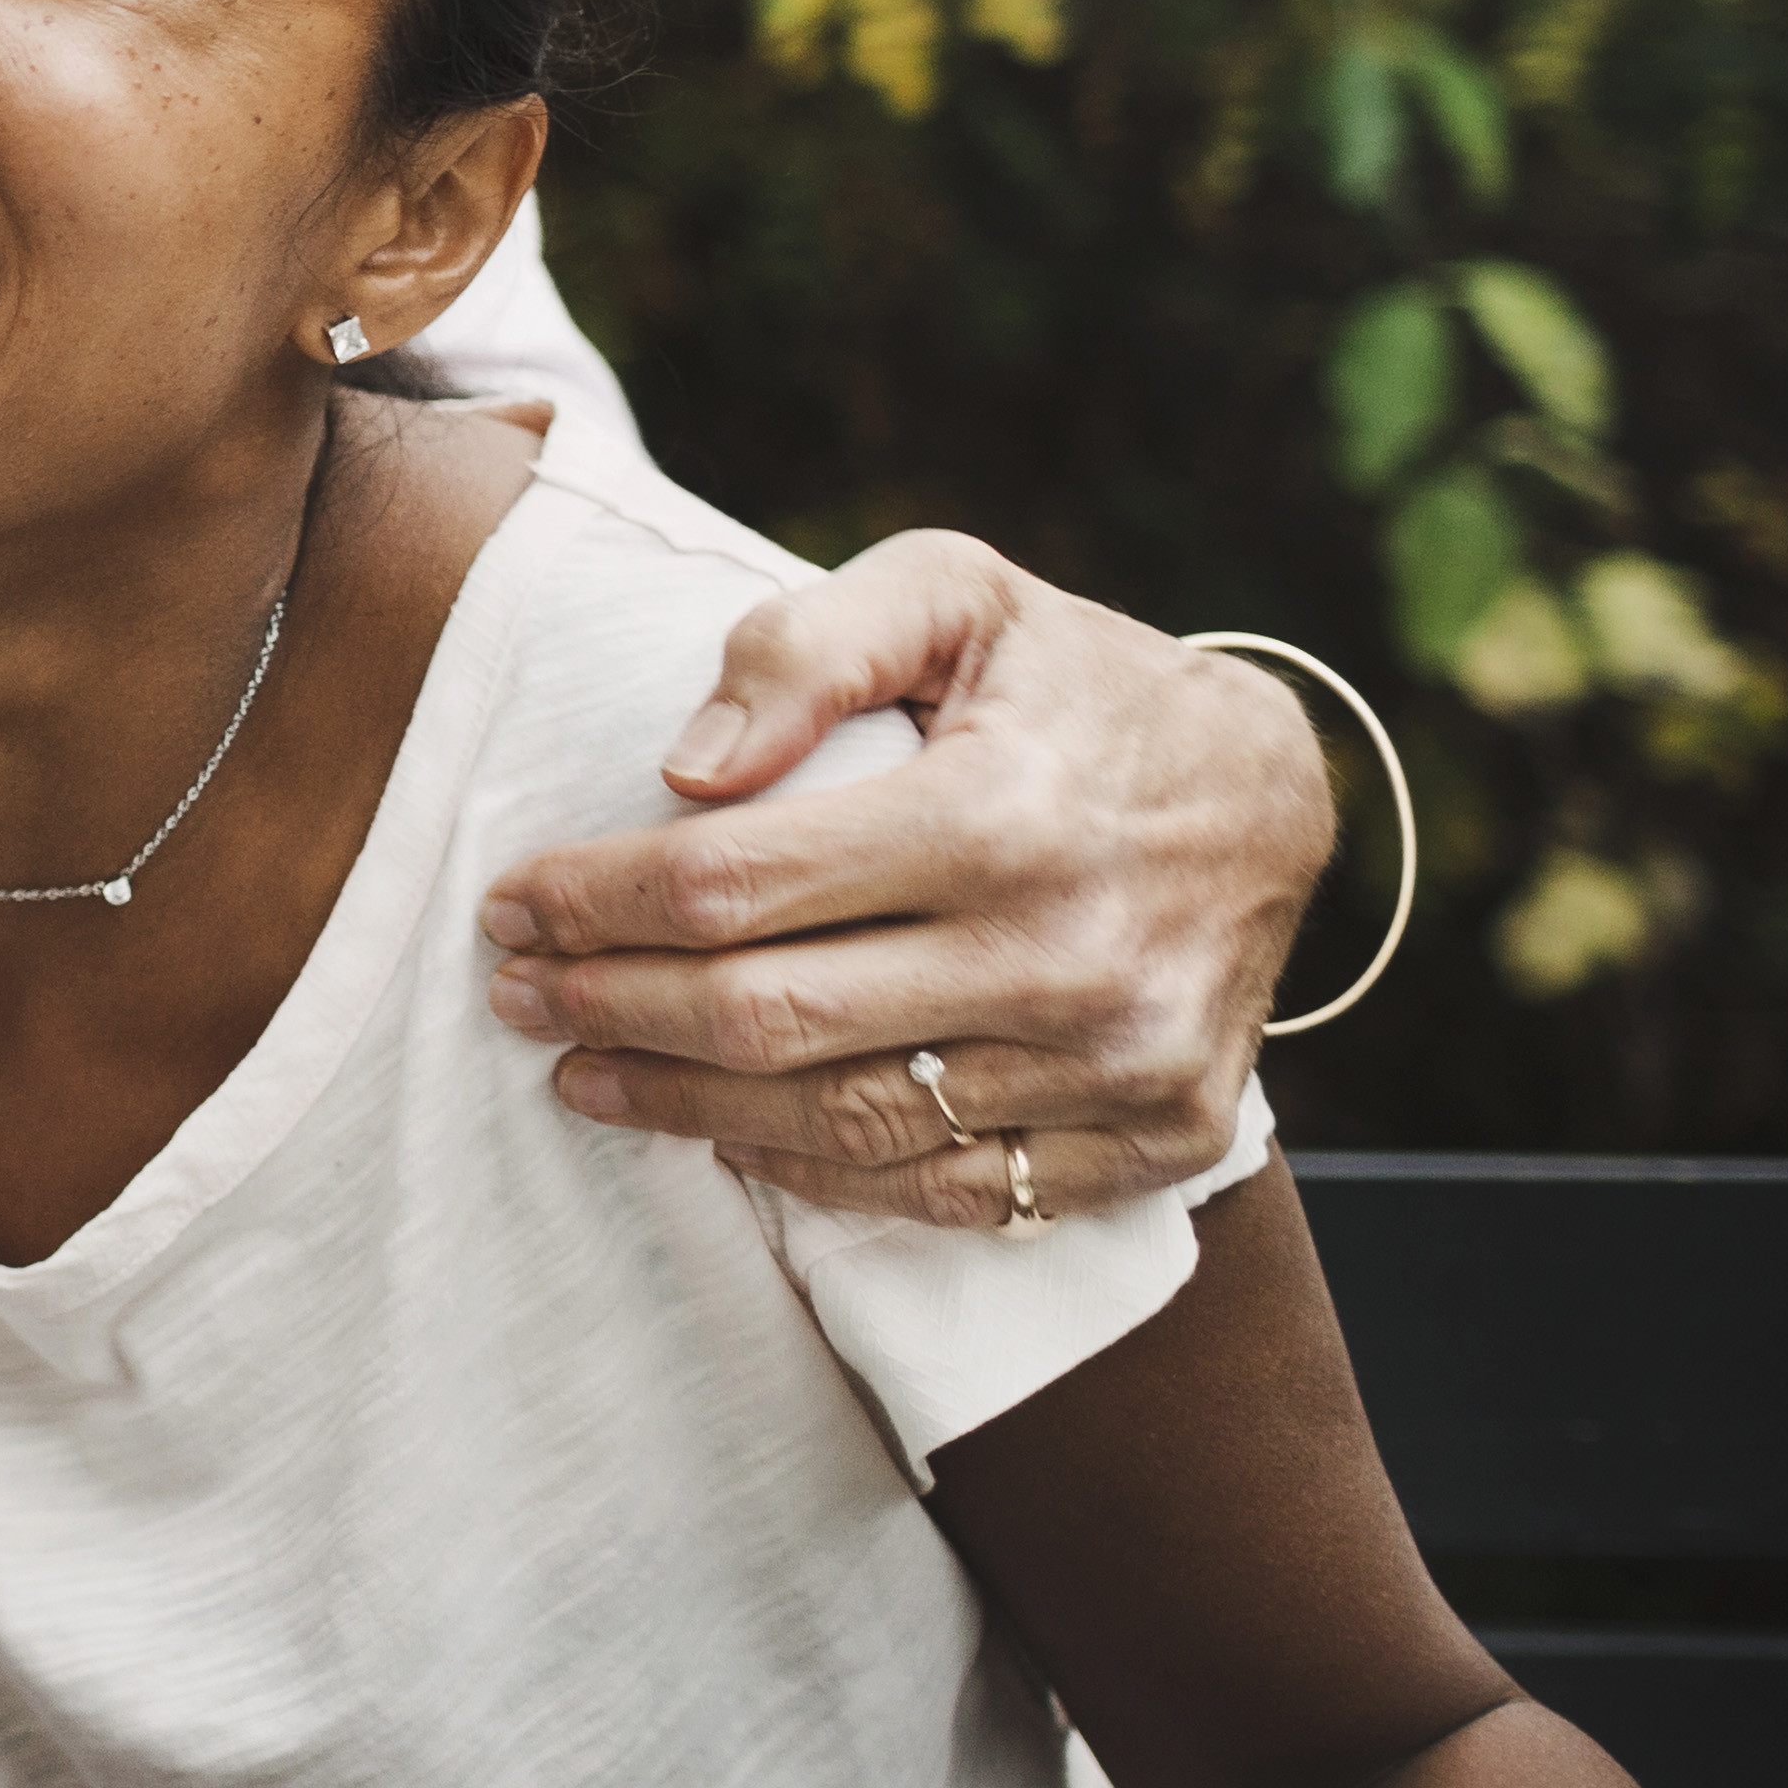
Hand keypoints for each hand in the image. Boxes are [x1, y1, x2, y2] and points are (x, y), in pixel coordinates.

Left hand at [477, 528, 1332, 1227]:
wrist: (1274, 791)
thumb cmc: (1068, 679)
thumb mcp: (951, 591)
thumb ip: (806, 646)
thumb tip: (680, 773)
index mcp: (1004, 812)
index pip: (735, 884)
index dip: (598, 901)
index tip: (513, 902)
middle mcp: (1068, 955)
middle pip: (769, 1019)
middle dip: (611, 1008)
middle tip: (514, 995)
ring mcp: (1120, 1064)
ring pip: (844, 1127)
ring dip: (688, 1110)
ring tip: (585, 1072)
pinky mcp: (1157, 1139)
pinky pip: (951, 1195)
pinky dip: (824, 1183)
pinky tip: (731, 1142)